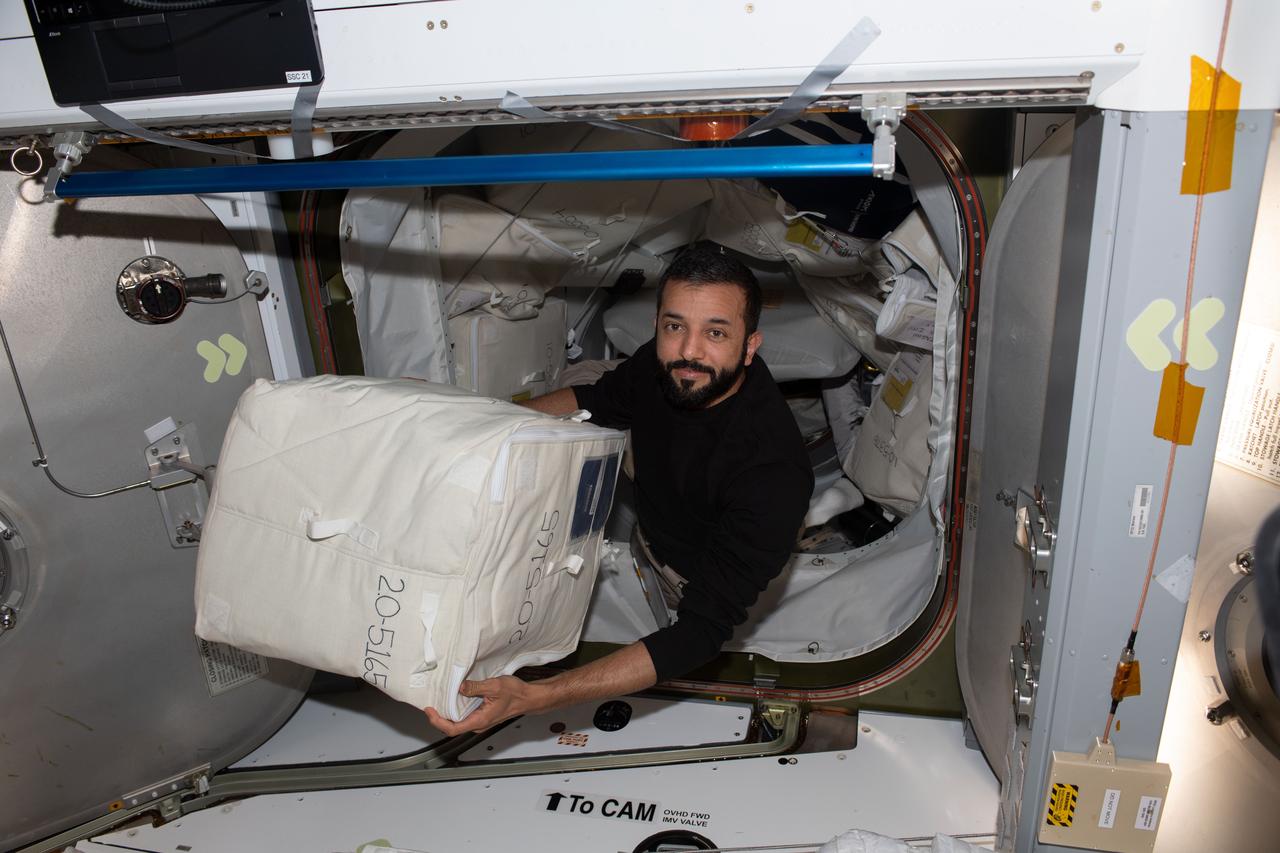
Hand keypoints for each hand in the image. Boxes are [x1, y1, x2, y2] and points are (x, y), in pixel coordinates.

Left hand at [423, 675, 543, 735]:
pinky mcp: (481, 716)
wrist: (528, 698)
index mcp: (480, 720)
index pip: (452, 728)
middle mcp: (478, 724)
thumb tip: (460, 687)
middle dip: (438, 719)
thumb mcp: (494, 686)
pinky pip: (463, 717)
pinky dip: (454, 710)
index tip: (429, 711)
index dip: (437, 721)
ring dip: (446, 715)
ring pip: (457, 723)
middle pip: (452, 728)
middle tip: (429, 706)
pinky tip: (452, 700)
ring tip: (437, 703)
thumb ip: (475, 687)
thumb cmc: (515, 695)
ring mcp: (479, 721)